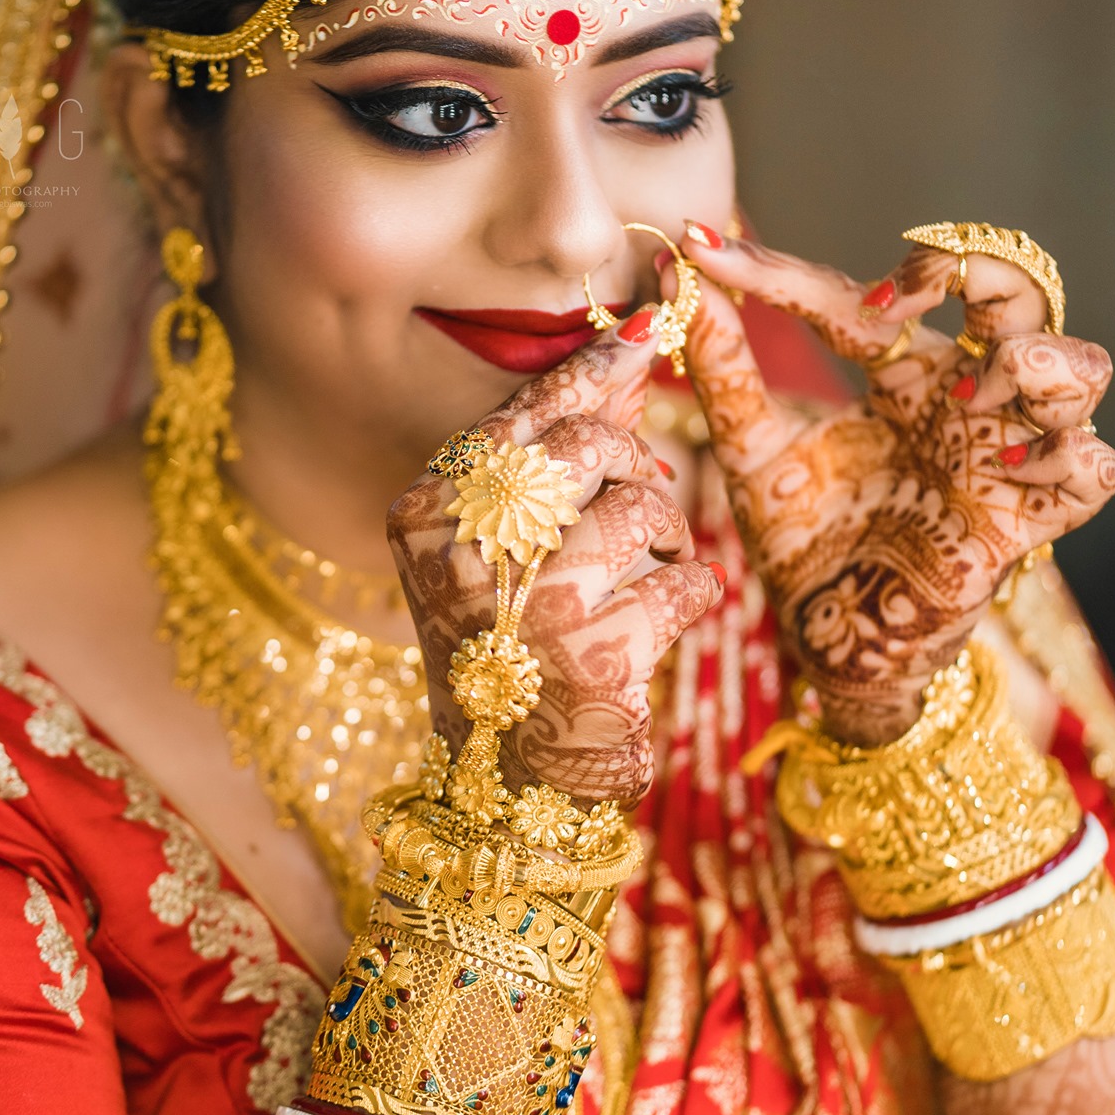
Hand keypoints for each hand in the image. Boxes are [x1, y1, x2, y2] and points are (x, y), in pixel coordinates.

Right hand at [387, 310, 723, 806]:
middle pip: (592, 447)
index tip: (644, 333)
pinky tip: (656, 623)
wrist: (510, 781)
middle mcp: (470, 554)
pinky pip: (686, 578)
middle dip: (633, 466)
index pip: (522, 416)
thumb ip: (549, 450)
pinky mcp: (602, 656)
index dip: (592, 371)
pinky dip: (688, 593)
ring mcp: (534, 607)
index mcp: (426, 516)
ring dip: (664, 537)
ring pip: (645, 507)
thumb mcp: (495, 543)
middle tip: (639, 501)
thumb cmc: (509, 643)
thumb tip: (630, 346)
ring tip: (639, 574)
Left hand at [680, 224, 1114, 743]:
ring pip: (1081, 369)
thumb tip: (681, 272)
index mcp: (901, 375)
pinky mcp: (1026, 523)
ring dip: (1038, 359)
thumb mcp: (752, 450)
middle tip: (896, 301)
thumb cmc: (803, 542)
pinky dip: (1071, 452)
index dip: (785, 273)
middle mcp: (963, 401)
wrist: (829, 643)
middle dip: (974, 269)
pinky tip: (1010, 464)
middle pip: (1017, 292)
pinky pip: (1094, 469)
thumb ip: (725, 368)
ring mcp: (1003, 458)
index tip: (713, 254)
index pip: (862, 297)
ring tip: (971, 392)